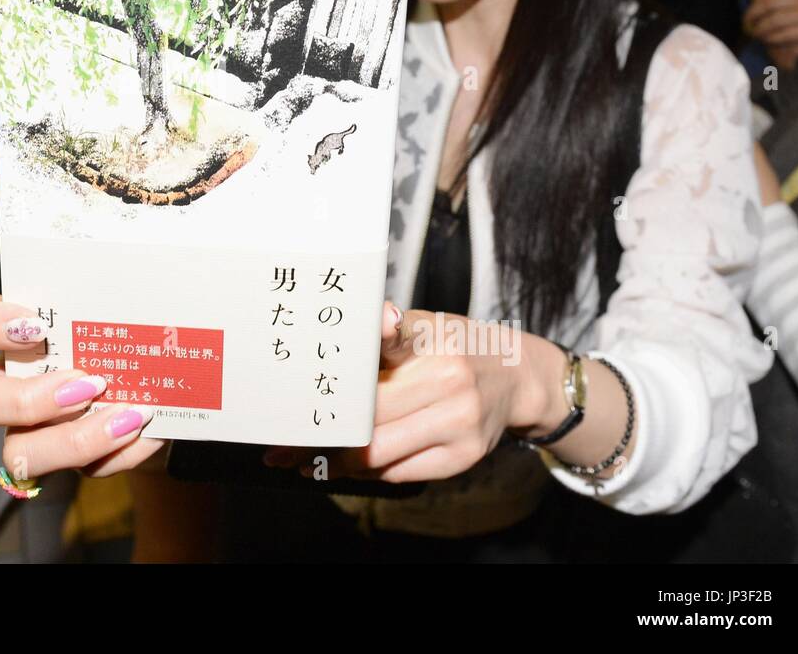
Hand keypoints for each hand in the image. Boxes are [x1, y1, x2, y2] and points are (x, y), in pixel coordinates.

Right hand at [0, 294, 163, 481]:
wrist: (165, 374)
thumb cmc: (131, 326)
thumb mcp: (119, 304)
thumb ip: (115, 293)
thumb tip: (143, 268)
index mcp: (18, 337)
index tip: (39, 326)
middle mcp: (13, 385)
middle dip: (24, 400)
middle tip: (84, 384)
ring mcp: (36, 429)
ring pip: (19, 455)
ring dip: (74, 439)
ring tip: (125, 417)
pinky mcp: (73, 460)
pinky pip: (83, 470)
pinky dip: (119, 453)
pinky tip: (150, 432)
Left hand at [266, 303, 552, 481]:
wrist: (516, 376)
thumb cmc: (455, 346)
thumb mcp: (424, 325)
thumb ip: (386, 332)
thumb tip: (362, 329)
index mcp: (431, 343)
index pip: (375, 360)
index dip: (333, 385)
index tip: (294, 402)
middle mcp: (449, 383)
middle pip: (368, 418)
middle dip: (321, 434)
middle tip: (282, 444)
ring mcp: (459, 424)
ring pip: (380, 454)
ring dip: (338, 461)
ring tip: (301, 460)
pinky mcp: (463, 457)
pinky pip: (401, 472)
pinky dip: (369, 471)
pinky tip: (343, 467)